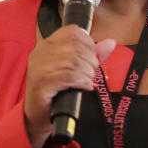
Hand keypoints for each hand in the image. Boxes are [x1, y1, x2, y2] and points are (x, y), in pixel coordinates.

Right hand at [24, 25, 115, 147]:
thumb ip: (90, 55)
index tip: (93, 56)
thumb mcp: (72, 70)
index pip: (72, 31)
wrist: (37, 116)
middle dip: (91, 60)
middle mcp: (40, 53)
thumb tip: (110, 43)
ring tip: (88, 81)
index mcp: (46, 45)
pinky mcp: (41, 84)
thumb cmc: (55, 92)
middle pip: (75, 46)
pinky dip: (82, 81)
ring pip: (73, 61)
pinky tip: (85, 87)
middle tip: (92, 73)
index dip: (88, 42)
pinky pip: (69, 77)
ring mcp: (38, 69)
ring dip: (88, 72)